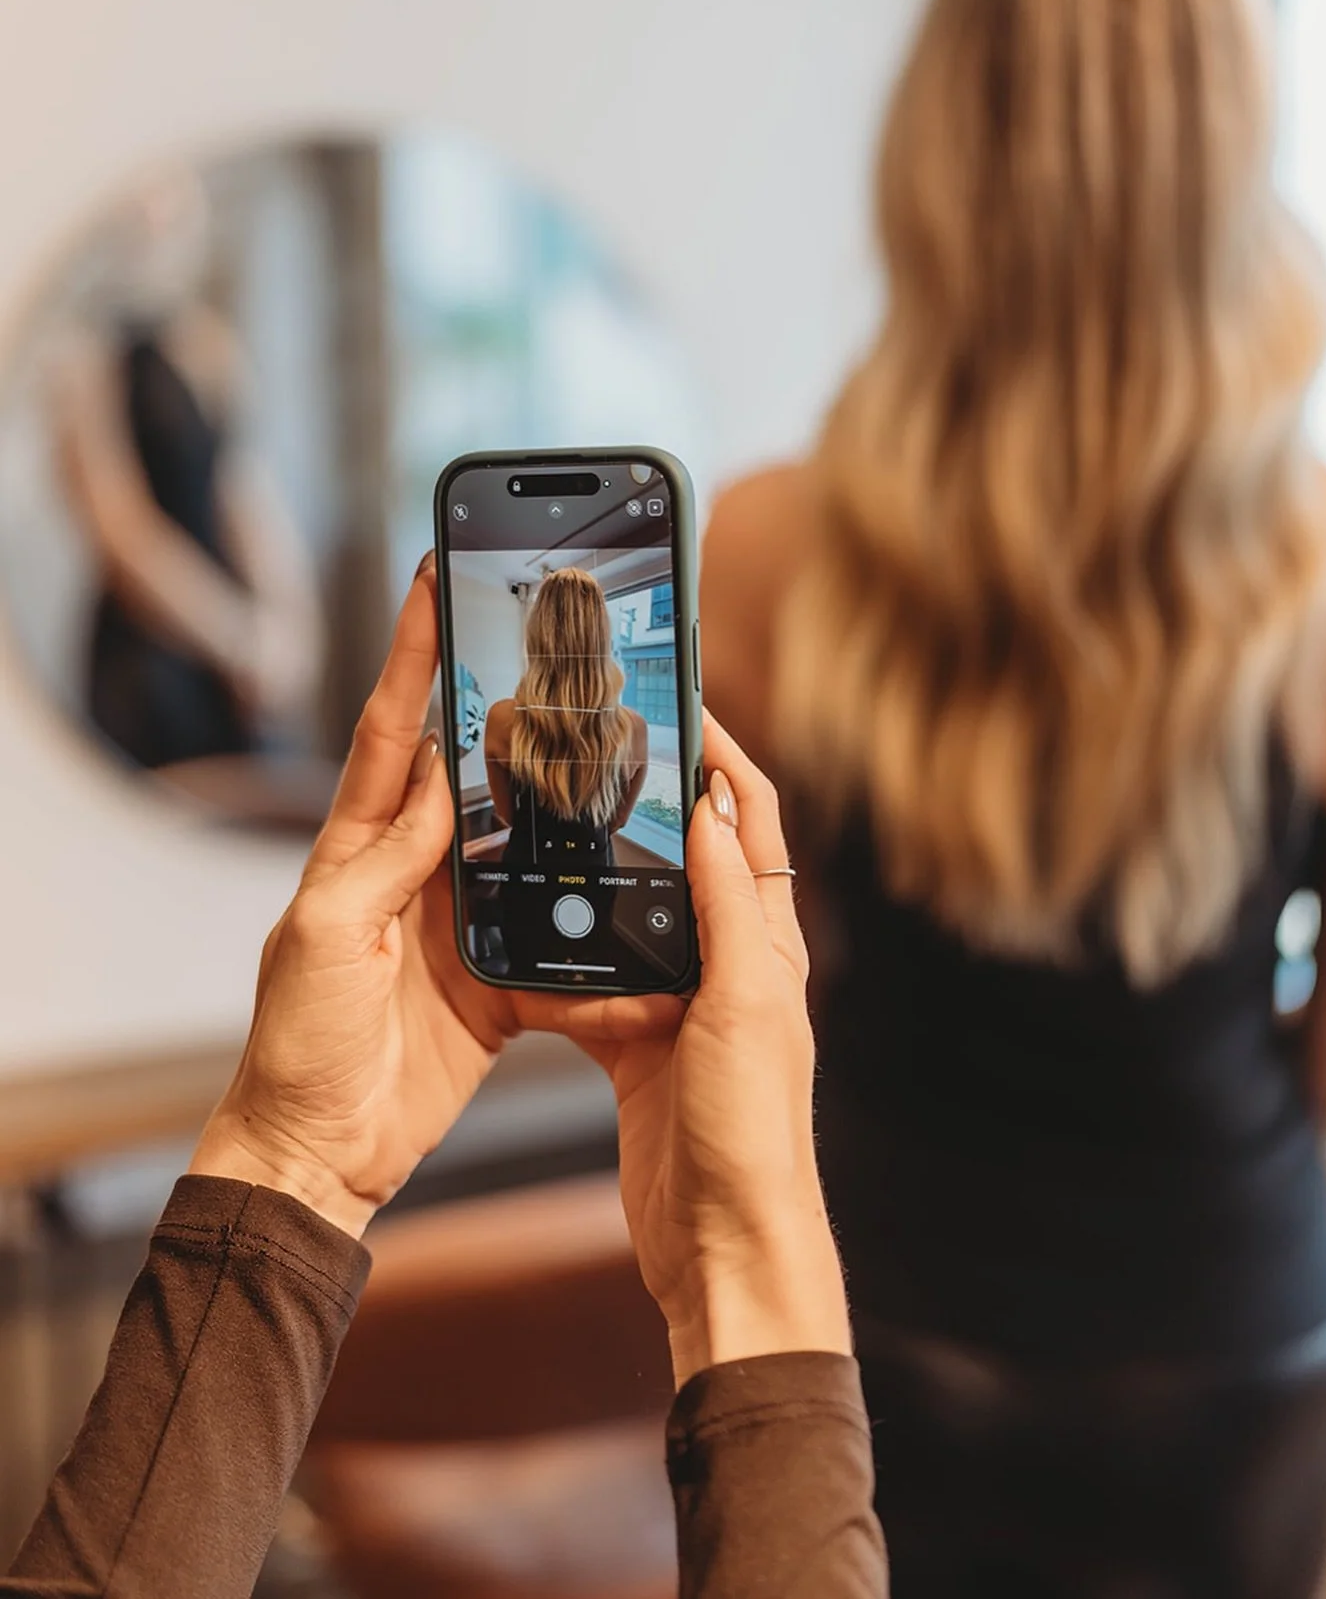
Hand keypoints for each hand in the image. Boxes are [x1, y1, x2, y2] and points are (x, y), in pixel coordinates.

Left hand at [192, 557, 680, 1237]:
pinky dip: (582, 896)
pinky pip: (547, 917)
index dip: (414, 654)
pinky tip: (619, 869)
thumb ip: (382, 861)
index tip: (434, 580)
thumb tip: (435, 781)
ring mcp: (454, 919)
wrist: (323, 1154)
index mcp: (356, 850)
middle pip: (465, 766)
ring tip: (601, 731)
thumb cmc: (297, 1048)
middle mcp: (409, 871)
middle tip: (547, 639)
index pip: (391, 730)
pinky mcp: (496, 973)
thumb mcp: (324, 941)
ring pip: (517, 834)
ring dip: (553, 787)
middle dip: (502, 699)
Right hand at [583, 717, 850, 1384]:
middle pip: (694, 855)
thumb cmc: (749, 1131)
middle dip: (654, 796)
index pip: (750, 821)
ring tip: (557, 818)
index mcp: (770, 943)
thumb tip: (711, 806)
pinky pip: (600, 977)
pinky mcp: (639, 1049)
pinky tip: (536, 930)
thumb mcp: (742, 1001)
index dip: (721, 757)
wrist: (719, 1245)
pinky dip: (572, 948)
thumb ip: (728, 905)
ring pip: (643, 912)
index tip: (678, 704)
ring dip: (610, 865)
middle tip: (597, 748)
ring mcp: (685, 1007)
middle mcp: (734, 966)